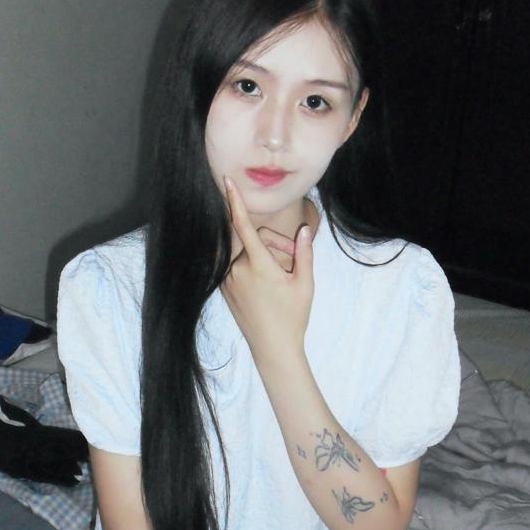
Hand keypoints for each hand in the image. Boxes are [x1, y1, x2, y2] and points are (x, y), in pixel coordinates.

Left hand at [220, 175, 313, 363]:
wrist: (273, 347)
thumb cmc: (293, 316)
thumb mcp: (305, 284)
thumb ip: (303, 254)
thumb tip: (304, 231)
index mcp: (258, 265)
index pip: (243, 225)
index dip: (235, 202)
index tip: (226, 181)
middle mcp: (238, 270)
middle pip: (255, 240)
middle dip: (276, 243)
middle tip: (294, 258)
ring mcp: (228, 281)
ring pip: (246, 254)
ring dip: (265, 256)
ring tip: (283, 276)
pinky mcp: (225, 290)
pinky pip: (238, 267)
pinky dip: (254, 268)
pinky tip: (268, 287)